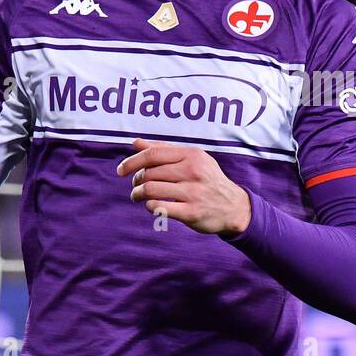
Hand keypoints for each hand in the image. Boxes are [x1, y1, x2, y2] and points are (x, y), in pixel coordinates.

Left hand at [116, 138, 250, 235]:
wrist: (234, 207)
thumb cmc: (207, 180)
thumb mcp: (192, 159)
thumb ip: (164, 150)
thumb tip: (136, 142)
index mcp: (192, 155)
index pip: (153, 154)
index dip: (132, 161)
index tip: (121, 170)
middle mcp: (193, 171)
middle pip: (149, 173)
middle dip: (136, 180)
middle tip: (136, 186)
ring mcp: (193, 192)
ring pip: (151, 189)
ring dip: (138, 194)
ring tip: (138, 196)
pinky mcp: (191, 212)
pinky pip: (159, 207)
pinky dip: (149, 206)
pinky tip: (151, 206)